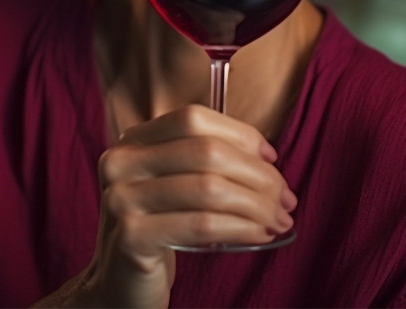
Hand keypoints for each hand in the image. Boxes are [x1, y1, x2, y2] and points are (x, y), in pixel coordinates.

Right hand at [34, 104, 296, 307]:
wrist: (119, 285)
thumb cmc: (160, 231)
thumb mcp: (177, 185)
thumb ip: (208, 161)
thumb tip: (267, 158)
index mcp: (132, 141)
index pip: (194, 119)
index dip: (240, 134)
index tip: (271, 159)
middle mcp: (120, 162)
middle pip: (206, 152)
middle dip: (258, 175)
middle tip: (285, 199)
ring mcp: (121, 199)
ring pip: (209, 188)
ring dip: (257, 204)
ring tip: (279, 220)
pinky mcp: (131, 236)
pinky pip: (202, 224)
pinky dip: (241, 228)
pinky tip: (260, 234)